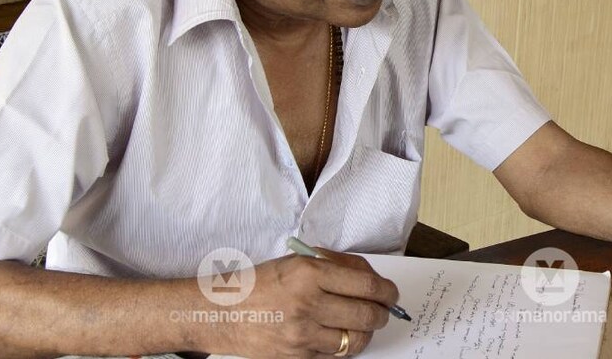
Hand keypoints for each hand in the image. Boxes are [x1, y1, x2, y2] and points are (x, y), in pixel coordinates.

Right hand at [198, 249, 400, 357]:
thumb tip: (371, 279)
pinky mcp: (296, 357)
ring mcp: (301, 334)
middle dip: (382, 314)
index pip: (367, 285)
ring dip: (365, 333)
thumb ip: (334, 266)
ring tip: (362, 325)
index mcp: (309, 273)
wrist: (220, 313)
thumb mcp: (296, 262)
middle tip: (382, 311)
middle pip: (367, 315)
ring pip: (355, 340)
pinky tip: (336, 335)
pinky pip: (334, 355)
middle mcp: (307, 303)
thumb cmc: (259, 284)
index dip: (387, 292)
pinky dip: (341, 346)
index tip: (391, 294)